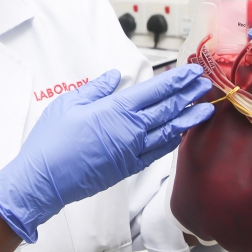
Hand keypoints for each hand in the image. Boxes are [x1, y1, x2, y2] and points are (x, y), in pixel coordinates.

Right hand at [0, 66, 213, 242]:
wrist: (45, 179)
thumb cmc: (52, 140)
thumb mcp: (69, 103)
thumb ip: (96, 88)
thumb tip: (115, 77)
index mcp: (116, 110)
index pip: (155, 91)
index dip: (177, 80)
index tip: (193, 72)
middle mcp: (130, 130)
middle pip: (168, 109)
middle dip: (189, 95)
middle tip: (205, 85)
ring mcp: (132, 151)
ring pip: (169, 132)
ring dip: (189, 119)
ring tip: (205, 110)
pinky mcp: (128, 168)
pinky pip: (157, 152)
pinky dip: (171, 141)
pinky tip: (179, 134)